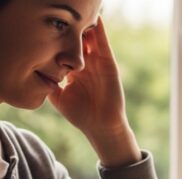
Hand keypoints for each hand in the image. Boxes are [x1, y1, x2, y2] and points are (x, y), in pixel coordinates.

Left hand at [48, 17, 140, 167]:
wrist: (100, 126)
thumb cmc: (81, 114)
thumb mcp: (58, 96)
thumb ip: (49, 82)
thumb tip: (34, 72)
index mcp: (75, 70)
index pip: (66, 48)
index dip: (59, 35)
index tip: (49, 22)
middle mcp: (87, 64)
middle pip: (79, 39)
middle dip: (72, 25)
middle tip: (64, 9)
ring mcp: (99, 62)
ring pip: (91, 37)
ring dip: (86, 22)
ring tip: (79, 6)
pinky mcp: (109, 64)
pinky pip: (104, 44)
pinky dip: (100, 30)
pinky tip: (96, 16)